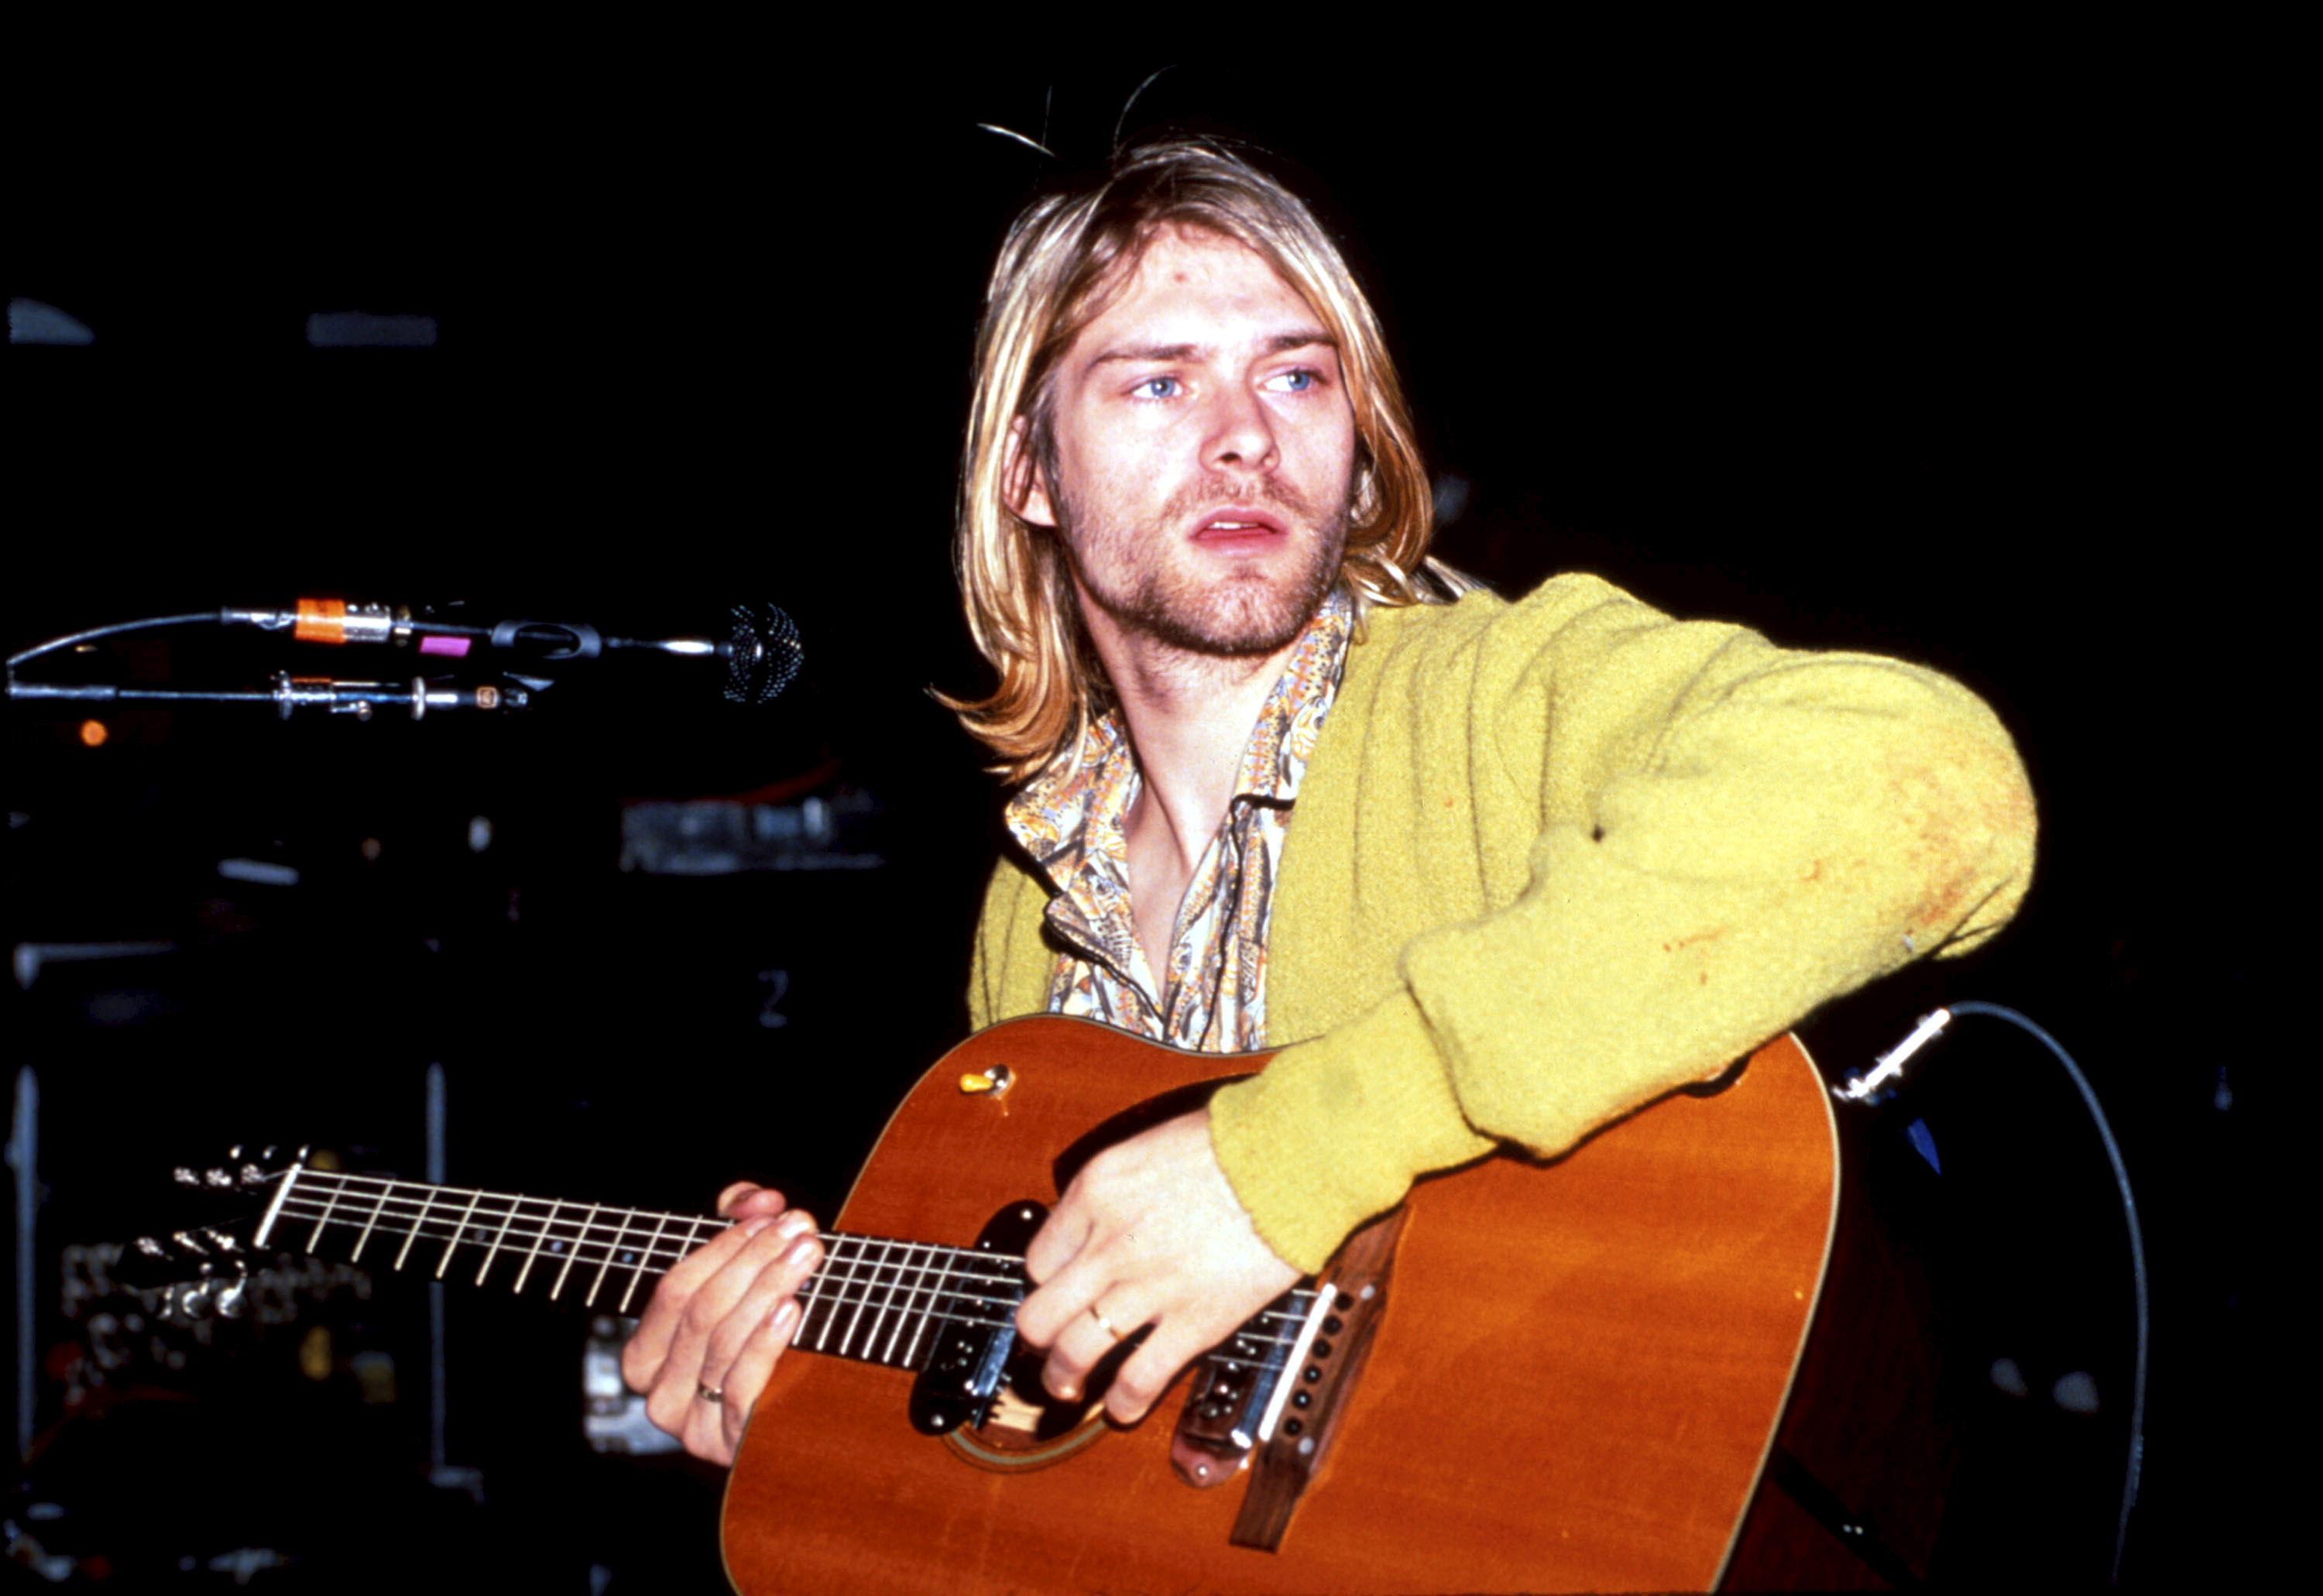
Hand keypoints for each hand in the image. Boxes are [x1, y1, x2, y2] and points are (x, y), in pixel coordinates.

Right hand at [622, 1183, 821, 1465]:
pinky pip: (743, 1386)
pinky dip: (766, 1343)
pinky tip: (791, 1308)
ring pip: (723, 1342)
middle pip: (700, 1311)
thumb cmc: (761, 1340)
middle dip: (752, 1261)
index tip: (770, 1215)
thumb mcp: (741, 1280)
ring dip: (768, 1288)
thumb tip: (756, 1198)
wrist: (799, 1427)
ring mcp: (692, 1426)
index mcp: (645, 1356)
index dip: (722, 1246)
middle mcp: (658, 1395)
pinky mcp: (730, 1446)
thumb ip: (739, 1226)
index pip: (674, 1290)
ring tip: (807, 1255)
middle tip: (799, 1229)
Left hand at [1015, 1109, 1298, 1423]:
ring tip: (1068, 1387)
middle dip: (1037, 1340)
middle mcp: (1109, 1242)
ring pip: (1076, 1352)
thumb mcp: (1151, 1147)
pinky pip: (1139, 1378)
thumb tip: (1105, 1222)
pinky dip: (1124, 1401)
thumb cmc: (1235, 1143)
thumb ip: (1118, 1191)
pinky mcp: (1194, 1321)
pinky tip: (1123, 1407)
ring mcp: (1148, 1286)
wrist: (1294, 1159)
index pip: (1039, 1257)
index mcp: (1096, 1191)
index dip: (1047, 1281)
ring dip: (1065, 1378)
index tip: (1059, 1290)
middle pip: (1040, 1313)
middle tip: (1045, 1348)